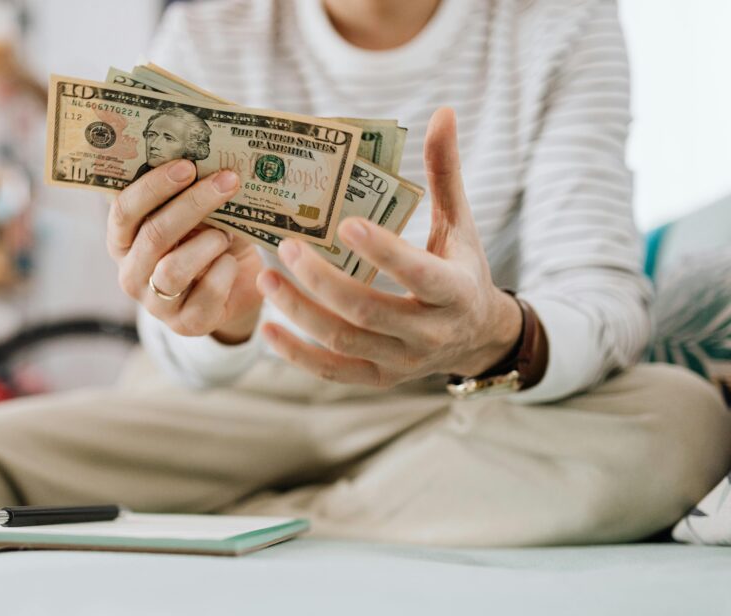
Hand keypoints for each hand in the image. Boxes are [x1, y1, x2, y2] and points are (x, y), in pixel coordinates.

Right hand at [107, 159, 262, 342]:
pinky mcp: (186, 324)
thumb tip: (211, 157)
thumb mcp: (197, 214)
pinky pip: (204, 295)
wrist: (235, 286)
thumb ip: (191, 192)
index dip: (153, 186)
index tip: (187, 165)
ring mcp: (155, 303)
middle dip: (192, 204)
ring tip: (226, 232)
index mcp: (123, 240)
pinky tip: (231, 262)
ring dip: (207, 243)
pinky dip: (223, 272)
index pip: (124, 210)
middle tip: (226, 181)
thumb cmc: (209, 239)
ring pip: (172, 269)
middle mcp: (131, 273)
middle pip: (153, 235)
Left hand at [255, 107, 522, 385]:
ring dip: (300, 311)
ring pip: (343, 341)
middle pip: (368, 311)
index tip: (345, 222)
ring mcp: (402, 361)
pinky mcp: (378, 378)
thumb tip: (442, 111)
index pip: (418, 274)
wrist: (476, 337)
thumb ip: (444, 173)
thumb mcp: (459, 223)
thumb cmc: (460, 268)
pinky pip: (332, 372)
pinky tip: (266, 328)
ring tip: (265, 277)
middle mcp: (429, 333)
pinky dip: (297, 354)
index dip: (383, 251)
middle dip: (322, 281)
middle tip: (285, 246)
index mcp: (454, 291)